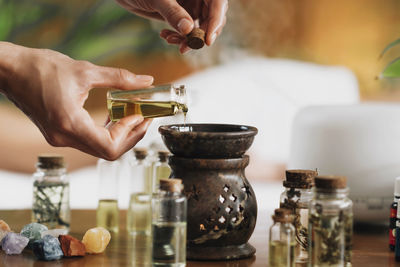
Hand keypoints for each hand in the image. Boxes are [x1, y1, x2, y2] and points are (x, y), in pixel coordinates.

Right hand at [0, 42, 152, 159]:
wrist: (9, 70)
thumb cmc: (40, 67)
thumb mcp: (85, 70)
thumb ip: (119, 77)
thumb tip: (146, 80)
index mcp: (69, 124)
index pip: (110, 146)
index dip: (130, 134)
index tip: (140, 116)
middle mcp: (64, 138)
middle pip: (107, 151)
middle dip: (130, 136)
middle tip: (143, 117)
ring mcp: (60, 139)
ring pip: (99, 148)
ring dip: (119, 135)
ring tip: (132, 115)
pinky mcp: (59, 134)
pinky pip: (89, 141)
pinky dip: (105, 132)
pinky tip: (113, 115)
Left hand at [116, 0, 227, 52]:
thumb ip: (173, 12)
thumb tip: (188, 30)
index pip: (218, 3)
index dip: (215, 20)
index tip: (207, 39)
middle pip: (212, 18)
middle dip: (200, 34)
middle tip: (186, 46)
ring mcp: (192, 6)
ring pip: (200, 27)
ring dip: (188, 39)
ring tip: (171, 41)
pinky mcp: (183, 16)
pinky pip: (188, 32)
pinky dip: (179, 38)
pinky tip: (166, 37)